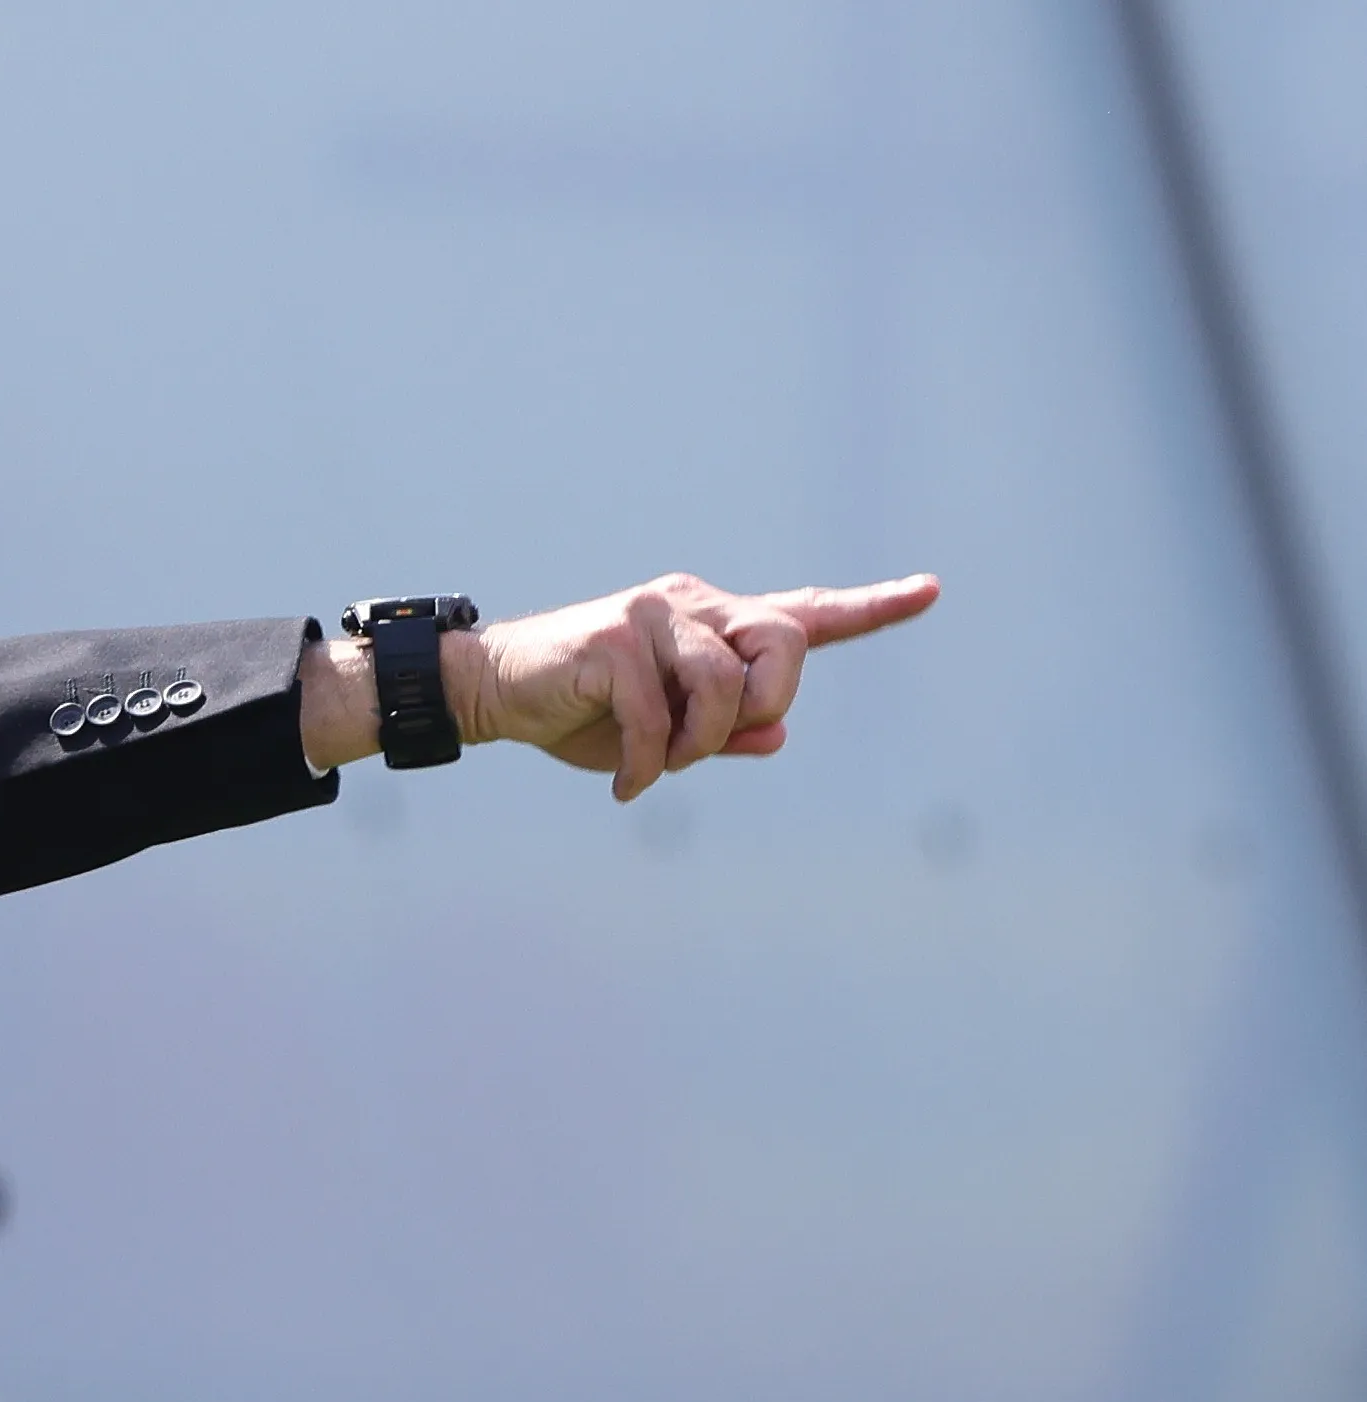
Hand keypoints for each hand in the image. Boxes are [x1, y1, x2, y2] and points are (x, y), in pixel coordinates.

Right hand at [457, 571, 939, 801]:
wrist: (493, 692)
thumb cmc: (580, 713)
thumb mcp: (663, 737)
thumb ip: (723, 734)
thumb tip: (777, 736)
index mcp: (712, 623)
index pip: (802, 614)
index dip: (871, 607)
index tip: (930, 590)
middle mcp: (692, 604)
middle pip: (785, 642)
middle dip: (764, 704)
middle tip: (708, 744)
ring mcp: (653, 613)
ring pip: (726, 684)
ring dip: (699, 746)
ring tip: (662, 768)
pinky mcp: (614, 636)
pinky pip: (660, 714)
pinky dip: (651, 765)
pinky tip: (628, 788)